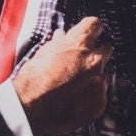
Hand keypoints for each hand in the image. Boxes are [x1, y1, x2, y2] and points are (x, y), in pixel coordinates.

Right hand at [12, 17, 112, 135]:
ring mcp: (99, 83)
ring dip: (92, 75)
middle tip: (81, 60)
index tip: (86, 34)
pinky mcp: (100, 102)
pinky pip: (100, 94)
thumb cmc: (32, 81)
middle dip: (95, 52)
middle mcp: (94, 60)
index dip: (89, 29)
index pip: (95, 25)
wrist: (30, 111)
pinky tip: (75, 98)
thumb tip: (62, 37)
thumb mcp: (42, 55)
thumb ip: (58, 44)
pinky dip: (91, 94)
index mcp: (79, 44)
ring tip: (74, 84)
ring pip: (103, 72)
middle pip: (106, 48)